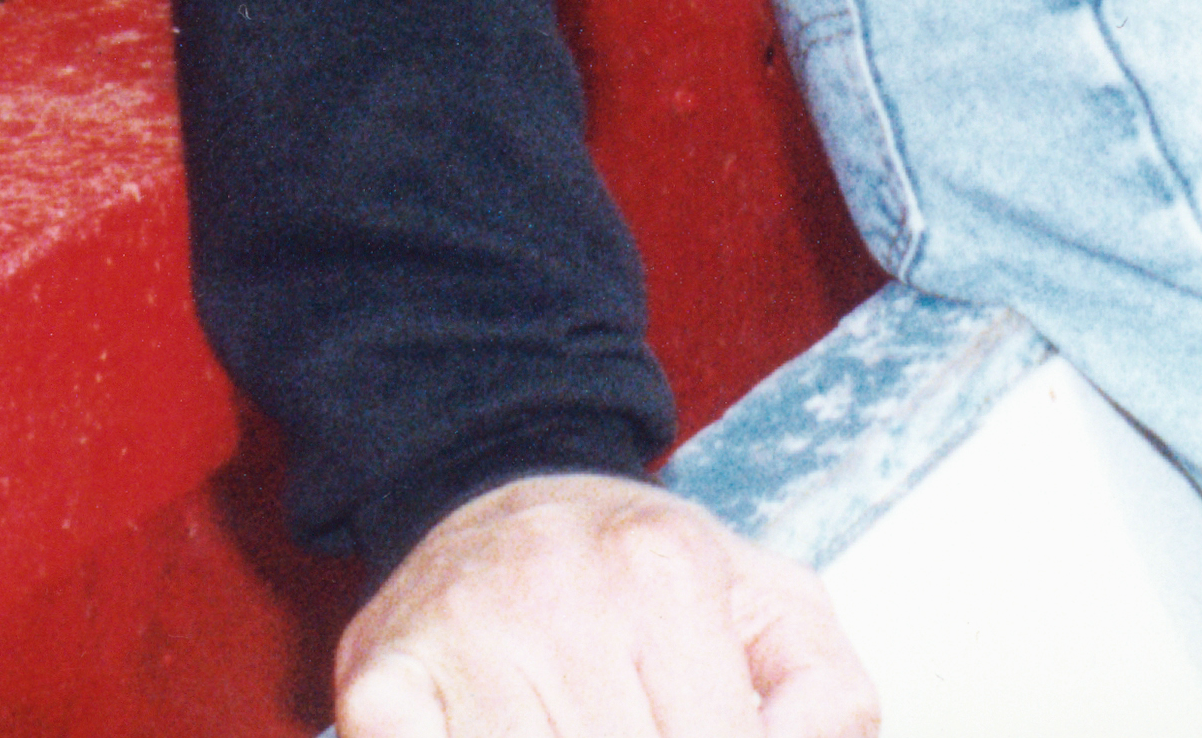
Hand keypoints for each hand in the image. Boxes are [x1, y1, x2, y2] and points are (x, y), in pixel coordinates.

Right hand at [333, 470, 879, 737]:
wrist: (500, 489)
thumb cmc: (649, 574)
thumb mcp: (768, 603)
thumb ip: (823, 693)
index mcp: (666, 569)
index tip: (692, 729)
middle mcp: (559, 591)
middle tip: (638, 724)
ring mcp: (460, 638)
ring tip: (575, 724)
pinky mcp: (378, 682)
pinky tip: (494, 732)